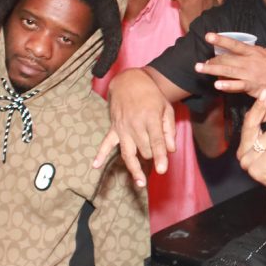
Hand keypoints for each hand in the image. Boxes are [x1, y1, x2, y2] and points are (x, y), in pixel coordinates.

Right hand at [92, 68, 175, 185]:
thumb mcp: (166, 108)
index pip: (156, 142)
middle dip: (152, 155)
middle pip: (144, 150)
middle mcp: (135, 125)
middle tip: (157, 153)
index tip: (161, 170)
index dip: (160, 157)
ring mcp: (122, 128)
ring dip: (134, 169)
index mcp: (150, 118)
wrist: (129, 82)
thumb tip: (170, 150)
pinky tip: (95, 165)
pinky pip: (105, 143)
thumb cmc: (152, 96)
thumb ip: (170, 130)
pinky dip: (100, 155)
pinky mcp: (114, 129)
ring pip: (128, 153)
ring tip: (140, 183)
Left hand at [197, 33, 265, 102]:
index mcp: (255, 52)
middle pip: (227, 58)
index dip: (220, 39)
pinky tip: (217, 85)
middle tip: (200, 63)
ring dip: (212, 70)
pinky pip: (238, 86)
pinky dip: (227, 85)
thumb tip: (246, 49)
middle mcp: (251, 61)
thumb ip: (256, 52)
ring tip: (199, 69)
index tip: (208, 36)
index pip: (234, 44)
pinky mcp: (254, 87)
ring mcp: (252, 74)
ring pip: (228, 70)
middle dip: (212, 60)